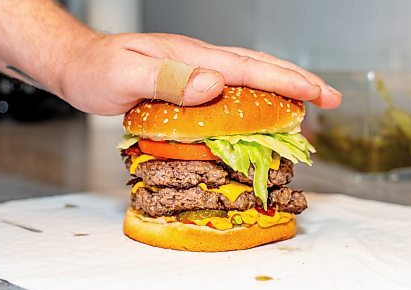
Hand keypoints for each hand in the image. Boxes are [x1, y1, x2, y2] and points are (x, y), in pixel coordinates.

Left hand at [61, 33, 341, 115]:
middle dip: (298, 82)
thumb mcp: (124, 74)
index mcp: (191, 58)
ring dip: (282, 90)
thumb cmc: (96, 70)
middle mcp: (199, 62)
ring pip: (249, 77)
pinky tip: (260, 110)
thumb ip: (167, 79)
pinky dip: (255, 99)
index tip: (319, 93)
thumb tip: (214, 84)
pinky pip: (231, 91)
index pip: (248, 68)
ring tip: (308, 106)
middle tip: (331, 99)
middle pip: (259, 67)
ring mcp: (195, 71)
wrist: (79, 65)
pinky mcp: (188, 84)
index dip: (287, 80)